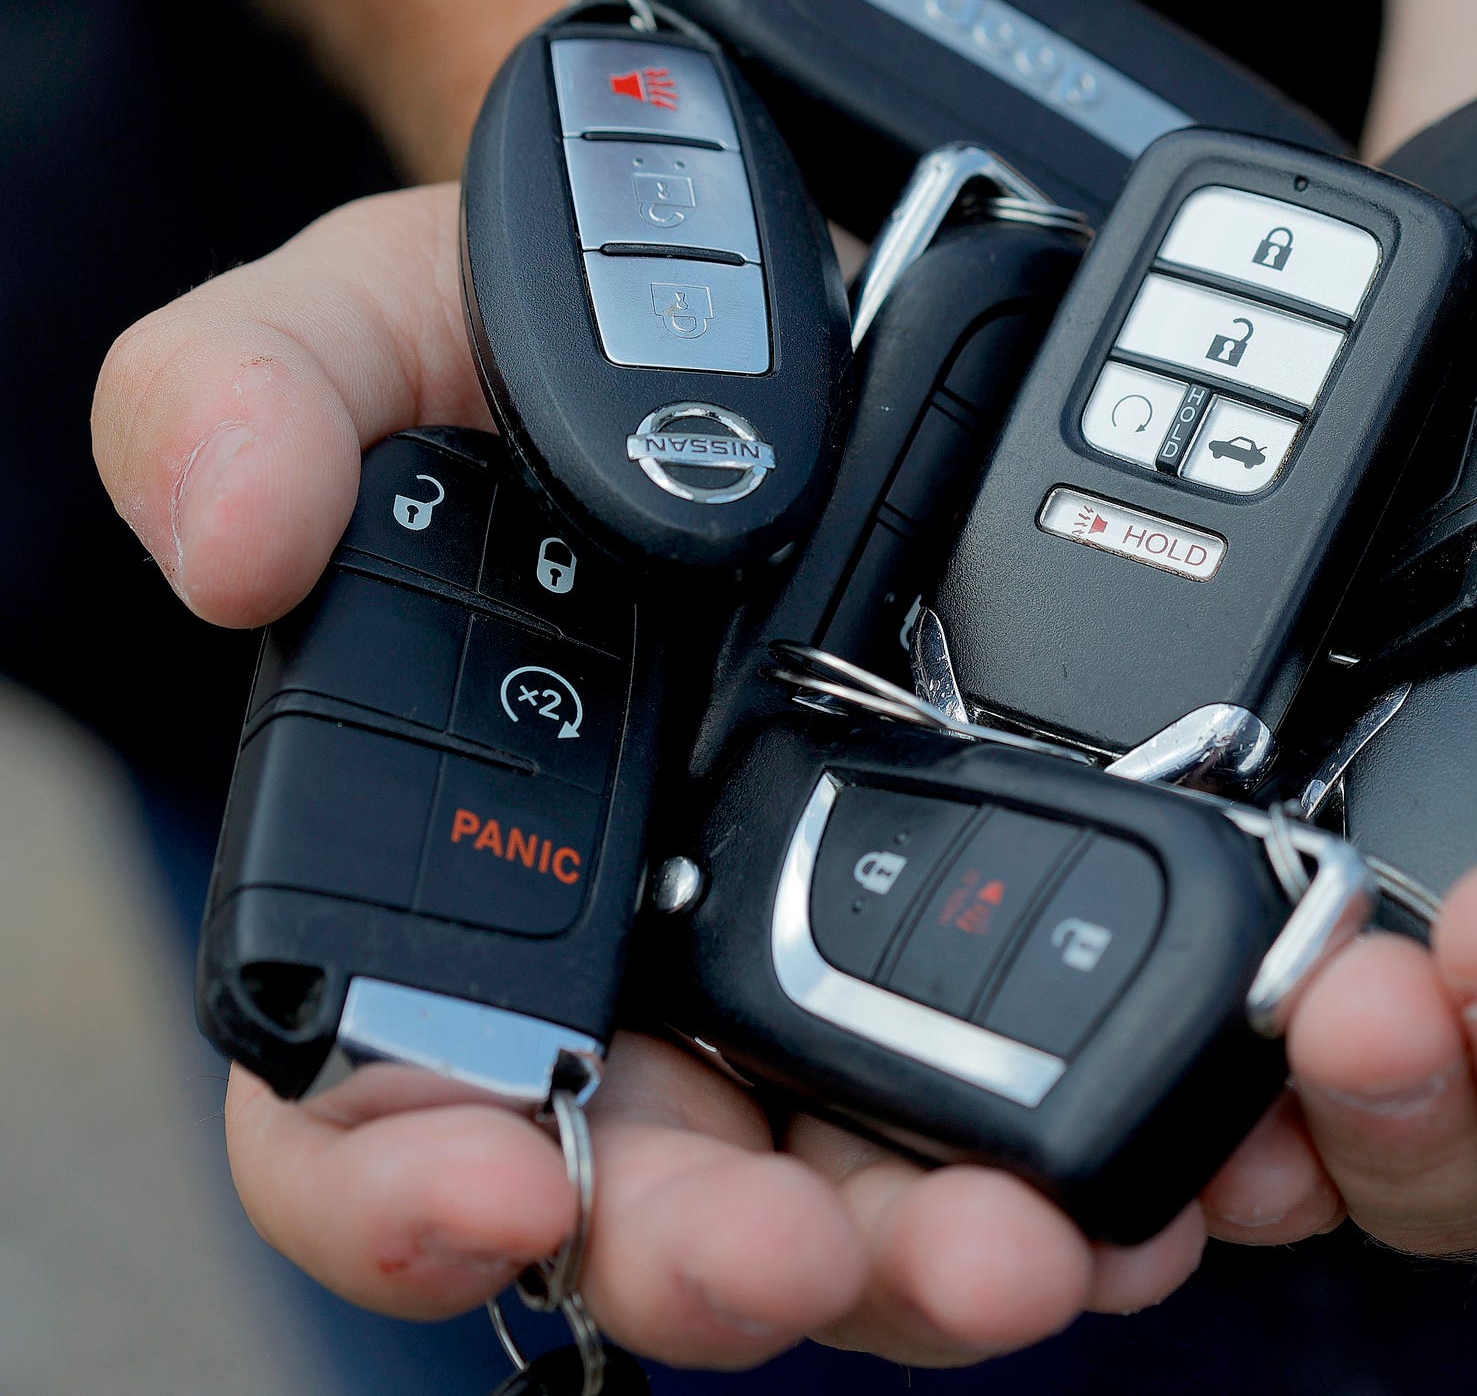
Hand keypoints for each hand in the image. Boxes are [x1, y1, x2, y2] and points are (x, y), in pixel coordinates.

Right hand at [93, 187, 1203, 1368]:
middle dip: (718, 1260)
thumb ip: (258, 398)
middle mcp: (628, 975)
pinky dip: (1086, 1157)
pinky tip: (1153, 1179)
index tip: (497, 1194)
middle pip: (645, 1205)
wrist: (817, 312)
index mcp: (441, 884)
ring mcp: (814, 966)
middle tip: (804, 1253)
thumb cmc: (571, 352)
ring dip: (926, 1256)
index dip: (401, 1196)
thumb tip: (228, 544)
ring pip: (852, 1192)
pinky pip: (1026, 1094)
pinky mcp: (979, 929)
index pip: (371, 1115)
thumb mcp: (389, 320)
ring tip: (1023, 1246)